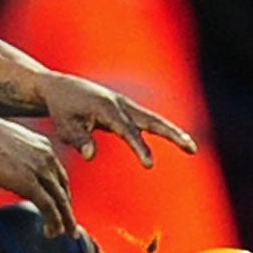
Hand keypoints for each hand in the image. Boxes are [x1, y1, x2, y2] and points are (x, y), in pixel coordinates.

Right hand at [0, 111, 77, 236]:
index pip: (59, 174)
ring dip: (66, 220)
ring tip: (67, 234)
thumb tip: (12, 164)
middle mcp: (47, 157)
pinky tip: (54, 231)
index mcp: (43, 146)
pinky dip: (55, 221)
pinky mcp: (29, 183)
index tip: (62, 206)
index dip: (62, 193)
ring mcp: (40, 170)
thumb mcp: (8, 141)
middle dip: (68, 209)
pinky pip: (48, 206)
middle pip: (64, 189)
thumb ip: (18, 154)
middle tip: (71, 226)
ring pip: (61, 200)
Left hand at [39, 73, 195, 168]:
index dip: (139, 147)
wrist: (60, 88)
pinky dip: (163, 129)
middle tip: (190, 147)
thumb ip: (77, 139)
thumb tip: (90, 155)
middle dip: (172, 134)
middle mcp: (120, 104)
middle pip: (152, 120)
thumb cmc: (61, 109)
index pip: (127, 131)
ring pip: (154, 119)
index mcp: (106, 108)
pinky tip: (178, 140)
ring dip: (173, 132)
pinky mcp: (126, 110)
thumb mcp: (63, 125)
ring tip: (192, 148)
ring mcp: (126, 106)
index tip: (150, 164)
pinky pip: (148, 121)